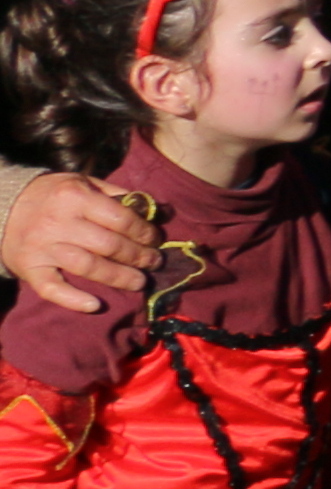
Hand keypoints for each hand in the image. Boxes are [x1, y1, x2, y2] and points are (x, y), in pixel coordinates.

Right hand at [7, 175, 153, 314]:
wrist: (3, 206)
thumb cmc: (53, 195)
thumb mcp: (82, 183)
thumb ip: (116, 195)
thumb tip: (157, 209)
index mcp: (74, 197)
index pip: (121, 219)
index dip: (144, 232)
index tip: (156, 240)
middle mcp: (58, 222)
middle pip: (109, 245)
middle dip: (138, 256)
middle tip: (154, 262)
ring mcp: (42, 247)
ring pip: (88, 267)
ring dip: (119, 277)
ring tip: (140, 282)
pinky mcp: (30, 268)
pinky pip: (52, 288)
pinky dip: (73, 299)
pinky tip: (95, 305)